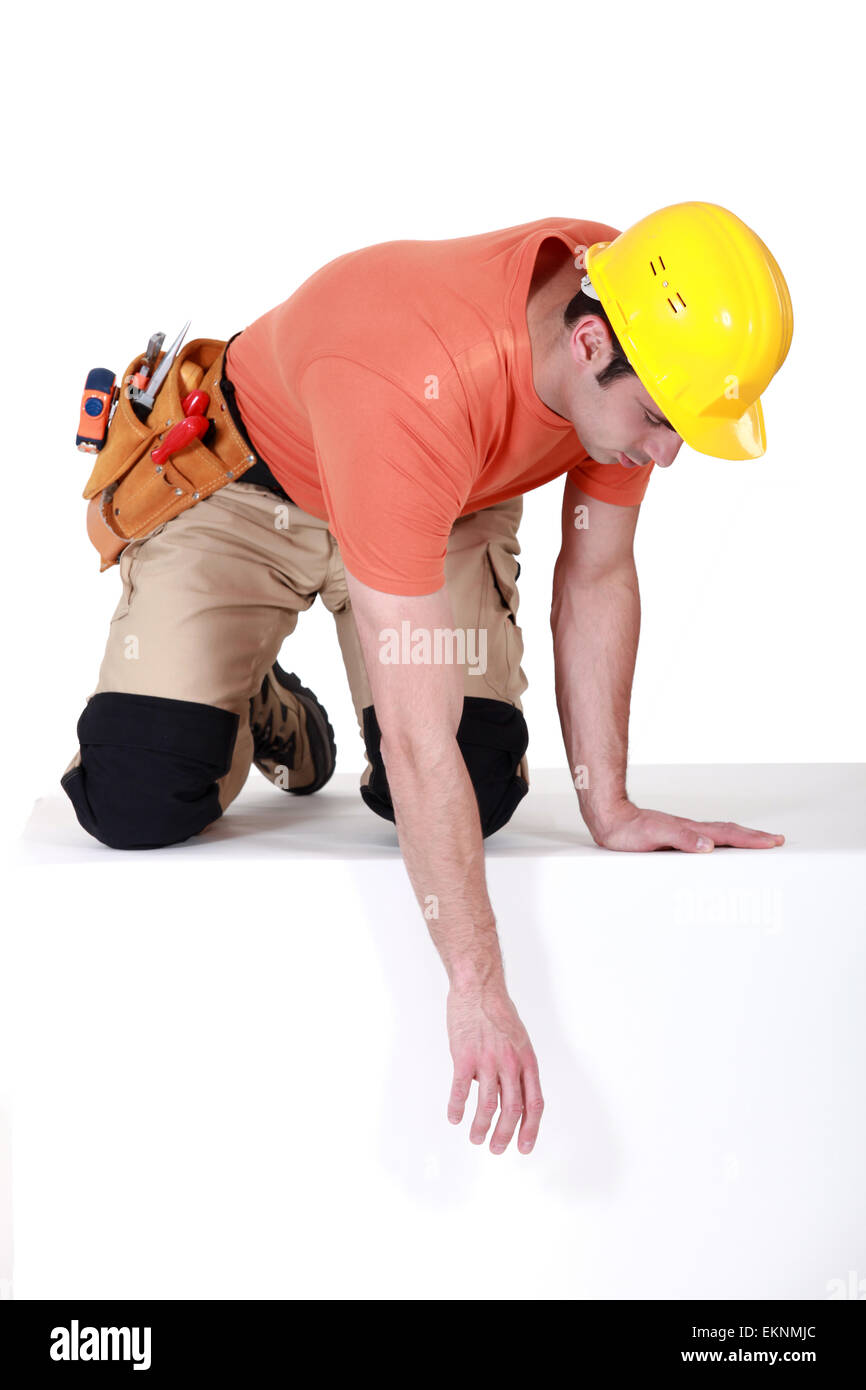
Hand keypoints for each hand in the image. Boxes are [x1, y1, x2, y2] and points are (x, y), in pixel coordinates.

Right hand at [446, 980, 543, 1154]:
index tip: (525, 1147)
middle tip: (497, 1149)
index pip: (534, 1103)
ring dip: (482, 1127)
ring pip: (488, 1105)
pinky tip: (454, 1117)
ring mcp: (487, 1061)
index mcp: (527, 1060)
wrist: (478, 987)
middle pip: (512, 1109)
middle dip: (505, 1134)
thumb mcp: (518, 1039)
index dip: (530, 1129)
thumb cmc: (497, 1011)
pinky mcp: (464, 1057)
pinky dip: (457, 1107)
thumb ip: (515, 1066)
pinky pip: (461, 1090)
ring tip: (476, 1138)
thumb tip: (505, 1090)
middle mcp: (510, 1063)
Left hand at [587, 799, 784, 852]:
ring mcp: (685, 832)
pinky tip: (721, 846)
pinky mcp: (676, 837)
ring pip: (720, 834)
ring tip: (758, 841)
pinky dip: (723, 840)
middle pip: (730, 832)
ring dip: (741, 838)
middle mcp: (692, 830)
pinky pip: (707, 838)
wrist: (610, 821)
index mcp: (692, 831)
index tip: (773, 842)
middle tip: (777, 841)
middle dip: (755, 837)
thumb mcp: (657, 835)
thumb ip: (683, 839)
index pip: (729, 835)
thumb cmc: (630, 831)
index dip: (752, 840)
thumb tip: (708, 845)